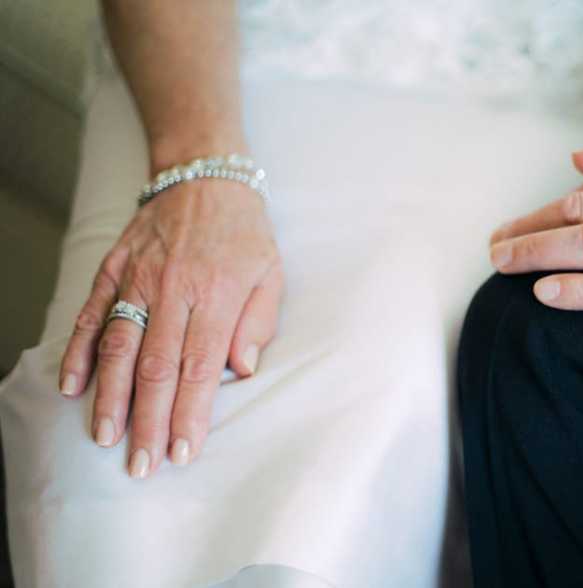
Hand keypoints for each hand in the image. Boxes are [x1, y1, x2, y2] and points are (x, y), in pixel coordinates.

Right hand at [58, 180, 281, 477]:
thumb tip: (244, 369)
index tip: (182, 451)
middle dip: (149, 421)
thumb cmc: (244, 232)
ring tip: (106, 437)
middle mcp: (172, 289)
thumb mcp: (270, 272)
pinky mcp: (113, 269)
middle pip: (156, 366)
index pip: (199, 366)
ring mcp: (138, 279)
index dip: (189, 413)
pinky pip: (91, 315)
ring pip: (118, 346)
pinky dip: (78, 351)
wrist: (204, 174)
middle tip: (142, 464)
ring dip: (111, 396)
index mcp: (215, 295)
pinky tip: (71, 386)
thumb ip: (257, 322)